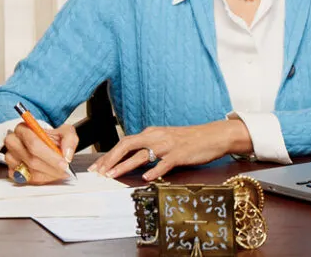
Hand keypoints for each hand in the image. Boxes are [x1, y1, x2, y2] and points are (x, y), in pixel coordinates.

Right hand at [4, 123, 78, 184]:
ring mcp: (10, 157)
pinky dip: (40, 180)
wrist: (46, 143)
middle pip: (31, 159)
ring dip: (47, 174)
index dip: (50, 156)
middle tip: (64, 170)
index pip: (34, 143)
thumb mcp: (65, 132)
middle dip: (51, 167)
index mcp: (23, 128)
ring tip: (59, 172)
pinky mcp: (11, 170)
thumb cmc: (52, 137)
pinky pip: (25, 179)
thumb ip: (69, 140)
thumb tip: (67, 155)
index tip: (64, 163)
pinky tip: (49, 175)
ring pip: (29, 171)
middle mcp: (13, 142)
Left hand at [88, 120, 252, 180]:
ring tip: (112, 176)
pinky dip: (154, 171)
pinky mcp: (179, 154)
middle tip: (99, 173)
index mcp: (152, 133)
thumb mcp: (166, 139)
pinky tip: (146, 178)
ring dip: (124, 165)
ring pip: (141, 155)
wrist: (213, 135)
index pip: (125, 142)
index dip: (109, 154)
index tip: (97, 167)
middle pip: (127, 145)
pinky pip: (164, 163)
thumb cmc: (190, 139)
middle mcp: (157, 137)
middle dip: (110, 159)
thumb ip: (150, 146)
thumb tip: (133, 157)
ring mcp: (168, 146)